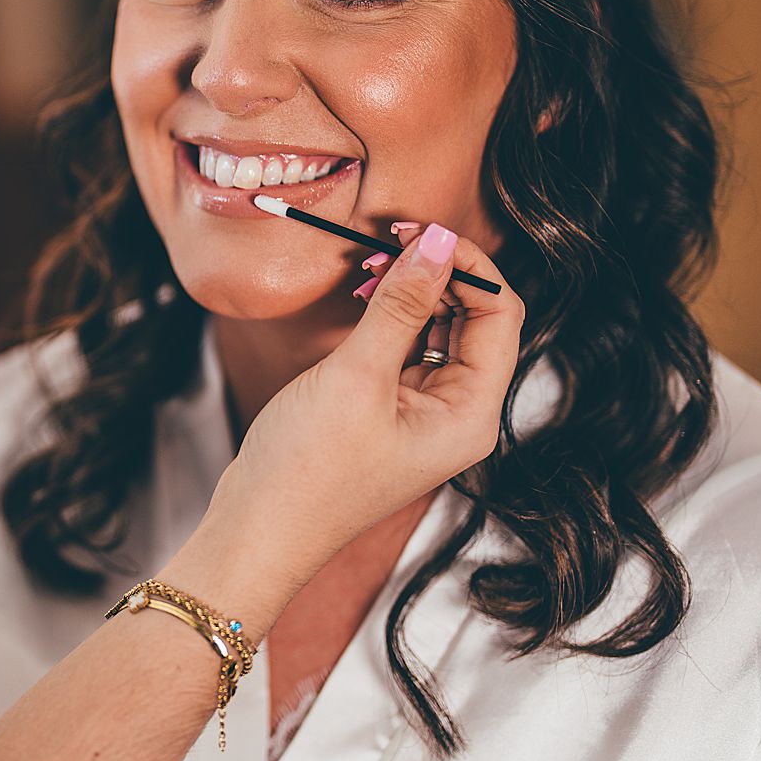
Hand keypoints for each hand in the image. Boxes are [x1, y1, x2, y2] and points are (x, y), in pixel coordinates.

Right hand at [198, 222, 523, 627]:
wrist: (259, 530)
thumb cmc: (307, 470)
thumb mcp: (356, 376)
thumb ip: (400, 303)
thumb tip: (436, 242)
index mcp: (471, 415)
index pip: (501, 316)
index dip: (469, 265)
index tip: (422, 230)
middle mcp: (460, 415)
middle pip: (477, 321)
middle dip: (441, 272)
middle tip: (391, 235)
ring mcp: (427, 415)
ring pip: (442, 330)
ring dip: (415, 289)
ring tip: (374, 258)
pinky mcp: (394, 412)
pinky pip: (411, 349)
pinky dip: (394, 315)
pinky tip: (367, 292)